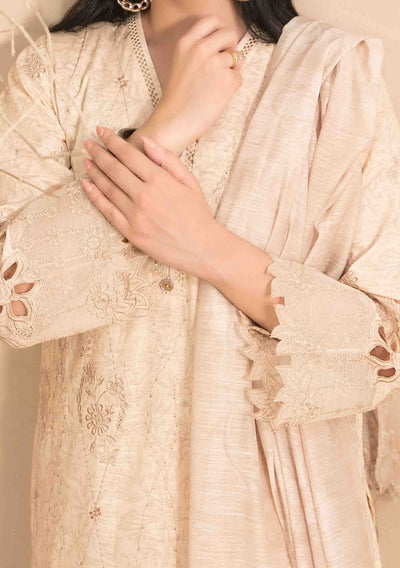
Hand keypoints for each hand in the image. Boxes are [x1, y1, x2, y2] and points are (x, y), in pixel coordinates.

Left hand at [82, 126, 220, 278]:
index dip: (112, 141)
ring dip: (94, 172)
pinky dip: (95, 196)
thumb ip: (167, 159)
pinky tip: (87, 185)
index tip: (101, 131)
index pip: (129, 155)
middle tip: (88, 143)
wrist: (202, 248)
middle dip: (98, 153)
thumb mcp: (189, 180)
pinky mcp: (131, 232)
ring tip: (86, 161)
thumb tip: (145, 141)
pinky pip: (108, 211)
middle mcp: (144, 196)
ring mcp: (135, 215)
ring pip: (108, 188)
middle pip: (114, 169)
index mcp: (159, 180)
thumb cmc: (198, 214)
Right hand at [129, 16, 244, 155]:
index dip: (220, 30)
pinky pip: (238, 77)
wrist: (174, 122)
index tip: (221, 42)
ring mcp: (214, 63)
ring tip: (215, 87)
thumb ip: (201, 53)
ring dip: (231, 71)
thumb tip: (232, 52)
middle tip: (226, 62)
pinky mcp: (226, 80)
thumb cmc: (178, 99)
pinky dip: (232, 87)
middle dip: (232, 46)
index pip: (210, 21)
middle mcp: (200, 49)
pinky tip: (217, 97)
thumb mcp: (181, 65)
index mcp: (186, 43)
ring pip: (236, 58)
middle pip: (228, 33)